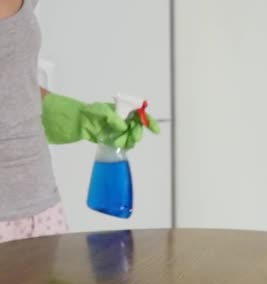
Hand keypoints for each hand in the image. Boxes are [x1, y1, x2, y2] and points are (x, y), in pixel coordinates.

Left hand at [42, 93, 159, 148]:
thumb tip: (123, 126)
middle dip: (137, 132)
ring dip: (128, 140)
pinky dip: (121, 145)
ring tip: (121, 142)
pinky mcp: (106, 138)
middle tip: (133, 137)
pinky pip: (119, 143)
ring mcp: (112, 129)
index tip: (155, 129)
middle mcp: (118, 119)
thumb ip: (113, 118)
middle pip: (136, 126)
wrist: (67, 121)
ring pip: (128, 136)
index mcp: (119, 110)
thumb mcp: (99, 112)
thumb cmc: (83, 113)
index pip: (138, 113)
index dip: (148, 120)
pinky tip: (119, 146)